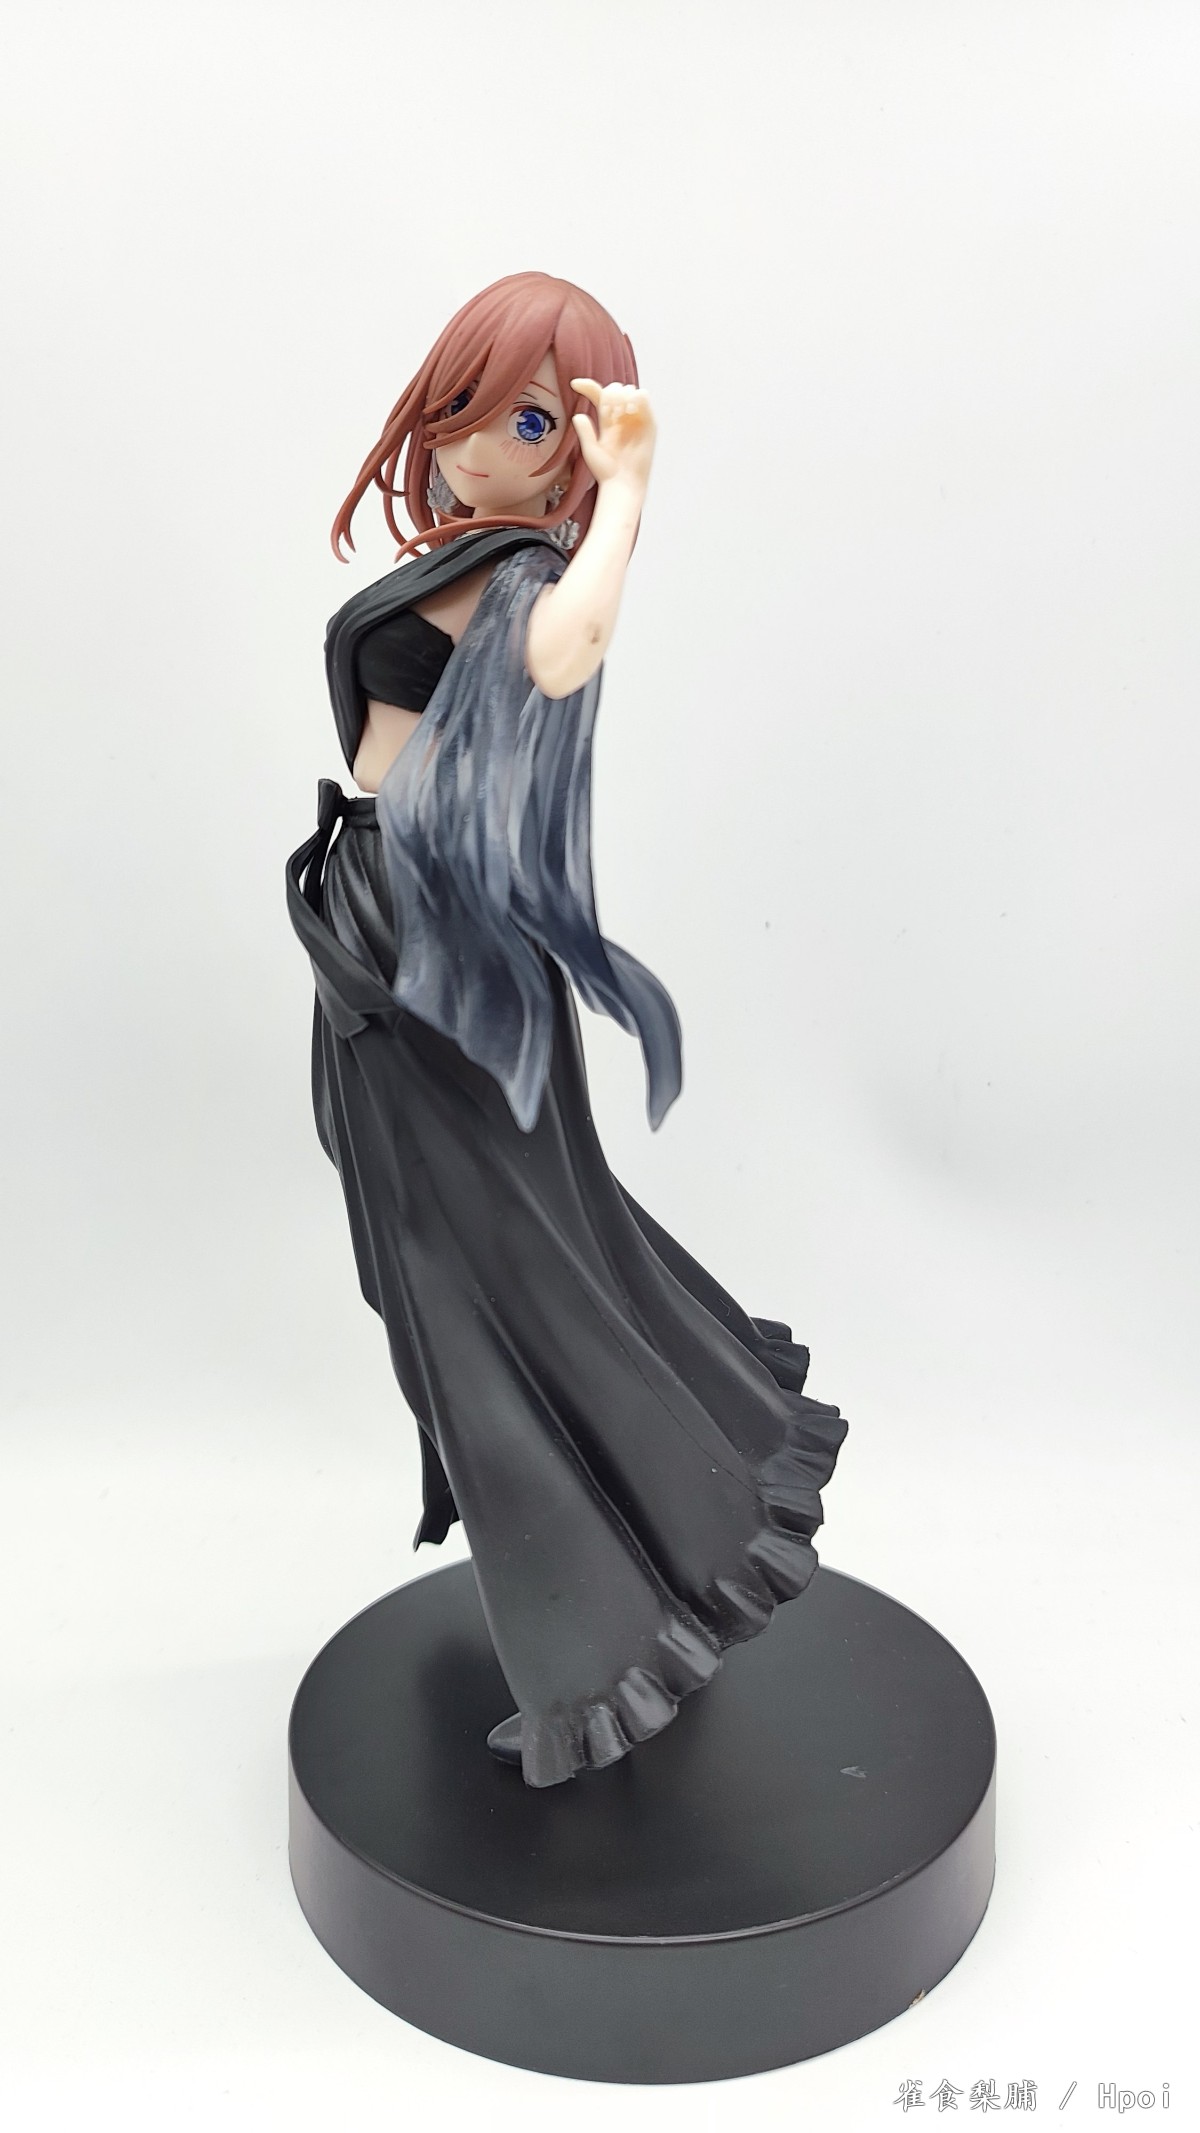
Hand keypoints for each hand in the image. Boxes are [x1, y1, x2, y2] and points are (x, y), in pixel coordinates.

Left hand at [569, 379, 655, 498]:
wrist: (623, 483)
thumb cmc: (606, 471)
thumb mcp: (590, 450)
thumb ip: (585, 431)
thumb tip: (578, 415)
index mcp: (606, 420)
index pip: (598, 395)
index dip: (587, 386)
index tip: (574, 384)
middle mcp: (621, 416)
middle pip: (615, 388)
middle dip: (610, 393)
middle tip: (609, 413)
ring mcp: (635, 418)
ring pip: (629, 388)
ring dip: (622, 396)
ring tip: (619, 414)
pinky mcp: (649, 421)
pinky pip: (644, 396)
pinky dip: (636, 397)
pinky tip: (630, 411)